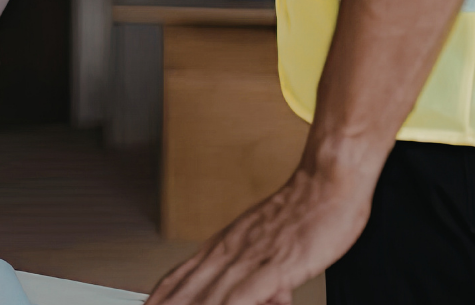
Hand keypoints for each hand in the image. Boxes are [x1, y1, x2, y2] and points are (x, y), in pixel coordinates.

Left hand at [146, 165, 372, 304]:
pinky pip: (243, 296)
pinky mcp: (275, 266)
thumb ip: (265, 276)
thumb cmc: (305, 211)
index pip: (180, 276)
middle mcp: (230, 252)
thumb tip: (272, 296)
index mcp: (225, 245)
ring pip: (208, 296)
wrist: (327, 182)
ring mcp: (250, 259)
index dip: (161, 295)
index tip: (147, 304)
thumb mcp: (274, 248)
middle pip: (186, 290)